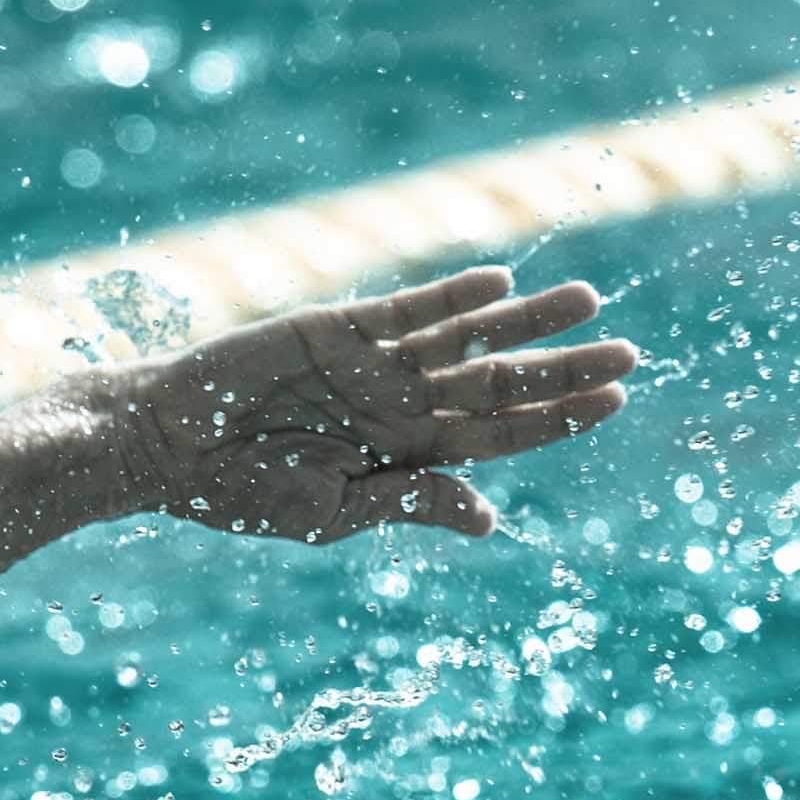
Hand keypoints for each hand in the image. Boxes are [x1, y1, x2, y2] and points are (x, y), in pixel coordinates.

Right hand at [94, 268, 636, 542]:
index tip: (616, 400)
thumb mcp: (332, 511)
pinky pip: (409, 308)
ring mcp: (376, 361)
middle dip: (565, 368)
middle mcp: (405, 404)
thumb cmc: (241, 493)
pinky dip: (453, 295)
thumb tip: (491, 517)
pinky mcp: (339, 326)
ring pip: (469, 337)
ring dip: (526, 320)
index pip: (503, 435)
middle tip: (632, 351)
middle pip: (502, 383)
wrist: (167, 446)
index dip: (559, 418)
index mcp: (410, 454)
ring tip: (586, 300)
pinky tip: (499, 283)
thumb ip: (410, 500)